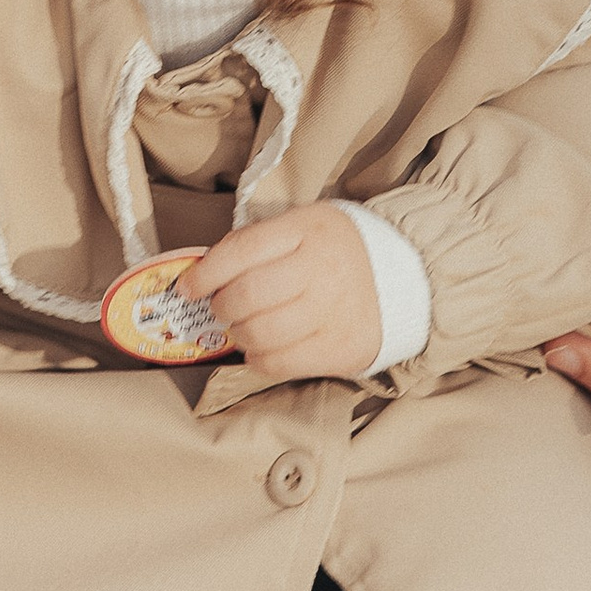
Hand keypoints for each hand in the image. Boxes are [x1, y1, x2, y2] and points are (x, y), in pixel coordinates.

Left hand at [185, 204, 382, 378]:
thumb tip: (204, 273)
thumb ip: (258, 244)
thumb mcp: (301, 226)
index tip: (187, 287)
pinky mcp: (342, 348)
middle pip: (247, 295)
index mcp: (305, 230)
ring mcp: (333, 311)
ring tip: (241, 330)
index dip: (205, 273)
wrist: (404, 276)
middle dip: (221, 307)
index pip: (240, 251)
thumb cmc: (334, 250)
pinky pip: (283, 363)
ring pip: (262, 333)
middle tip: (221, 309)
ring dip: (239, 336)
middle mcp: (321, 269)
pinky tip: (258, 352)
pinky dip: (259, 361)